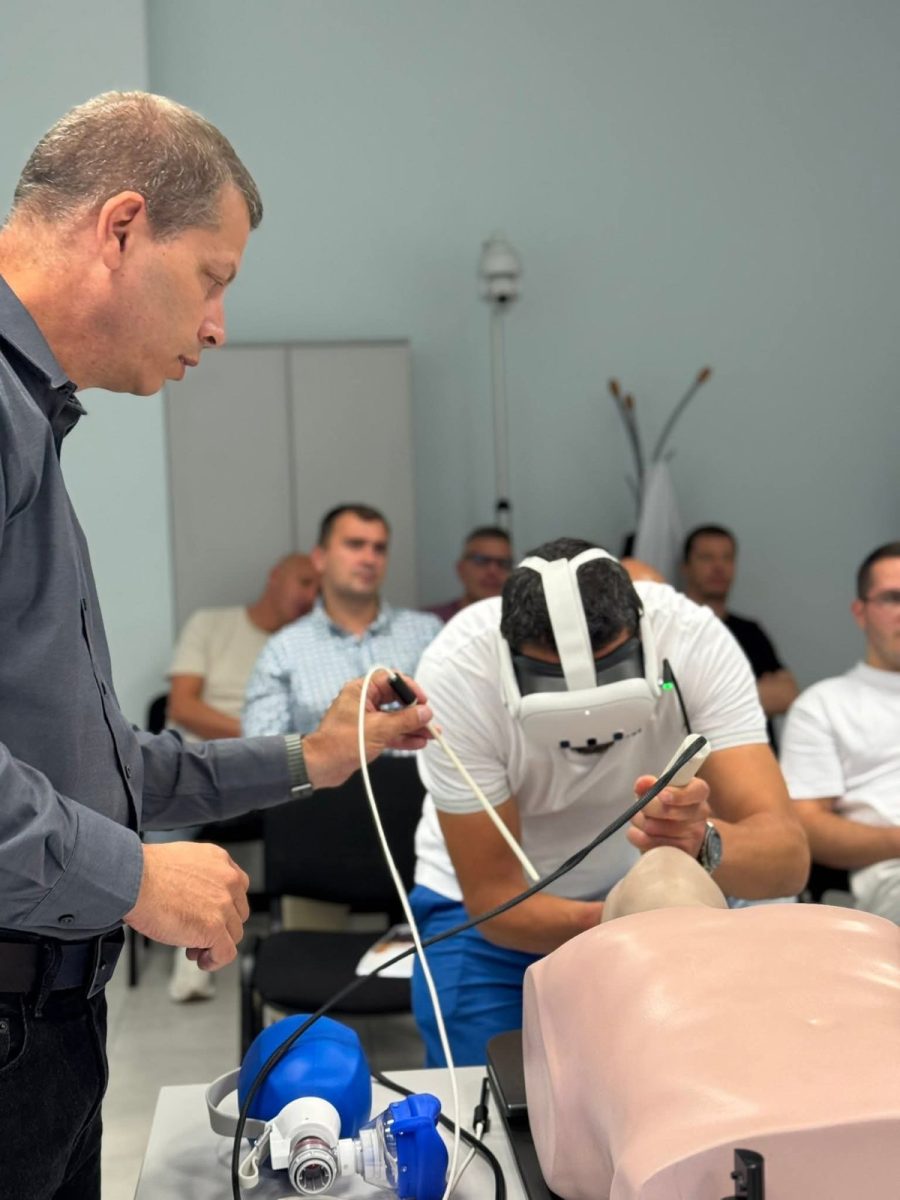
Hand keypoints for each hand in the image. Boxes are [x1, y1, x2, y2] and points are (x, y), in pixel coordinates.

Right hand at [124, 842, 249, 970]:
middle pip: (237, 913)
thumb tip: (193, 895)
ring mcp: (223, 904)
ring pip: (234, 934)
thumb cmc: (144, 871)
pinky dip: (215, 961)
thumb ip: (196, 875)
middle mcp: (227, 880)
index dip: (224, 906)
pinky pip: (226, 952)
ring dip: (215, 944)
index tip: (211, 915)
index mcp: (218, 860)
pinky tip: (202, 961)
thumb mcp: (180, 860)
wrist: (132, 880)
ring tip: (193, 948)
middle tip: (198, 933)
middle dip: (220, 926)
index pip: (237, 887)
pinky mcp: (214, 927)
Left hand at [302, 670, 433, 788]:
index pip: (391, 680)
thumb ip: (405, 720)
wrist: (322, 767)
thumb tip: (425, 713)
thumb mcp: (379, 729)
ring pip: (395, 718)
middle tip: (429, 719)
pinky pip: (390, 731)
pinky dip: (403, 737)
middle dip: (415, 711)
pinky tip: (418, 742)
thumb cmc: (341, 743)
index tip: (423, 700)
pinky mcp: (368, 734)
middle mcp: (363, 701)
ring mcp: (366, 719)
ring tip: (431, 734)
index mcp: (361, 690)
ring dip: (413, 726)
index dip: (409, 688)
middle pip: (396, 700)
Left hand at [627, 774, 711, 858]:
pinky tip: (640, 833)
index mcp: (698, 793)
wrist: (683, 838)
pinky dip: (637, 836)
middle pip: (666, 810)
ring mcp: (693, 837)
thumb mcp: (661, 792)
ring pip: (652, 827)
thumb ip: (650, 785)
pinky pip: (648, 843)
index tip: (662, 795)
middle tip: (642, 806)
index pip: (697, 790)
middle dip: (646, 807)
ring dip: (639, 822)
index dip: (678, 793)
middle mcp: (700, 814)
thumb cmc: (669, 808)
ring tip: (643, 820)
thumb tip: (642, 782)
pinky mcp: (680, 853)